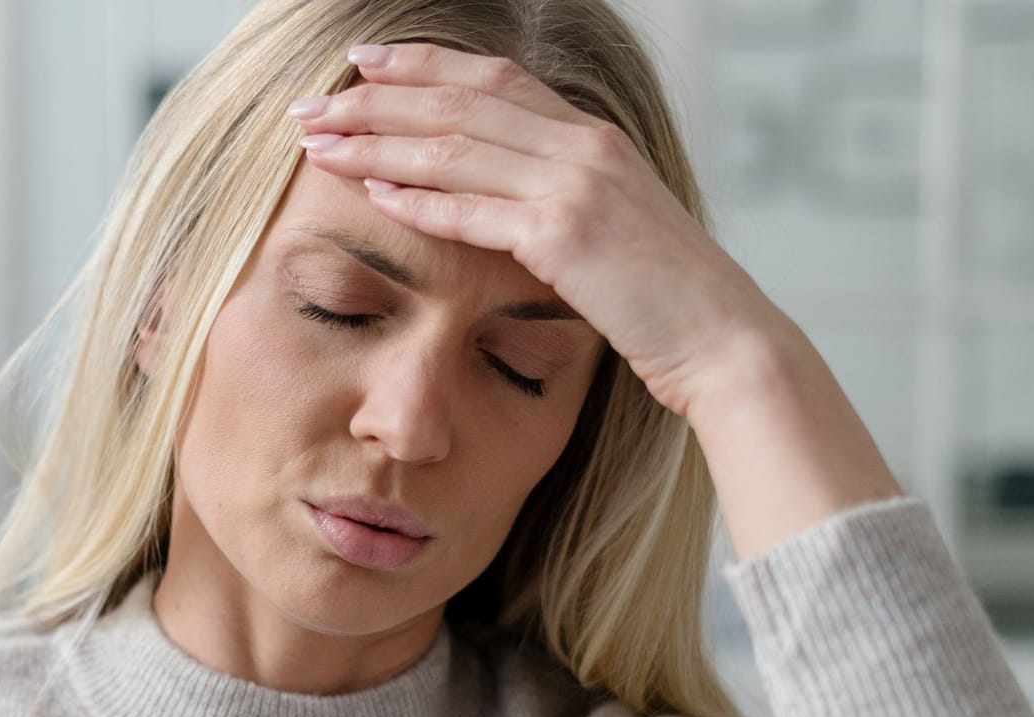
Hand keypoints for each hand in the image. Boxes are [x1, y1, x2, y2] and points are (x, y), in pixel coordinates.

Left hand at [288, 42, 786, 420]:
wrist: (720, 338)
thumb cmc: (664, 297)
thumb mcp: (611, 224)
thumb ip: (559, 194)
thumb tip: (500, 190)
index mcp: (592, 135)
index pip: (492, 77)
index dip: (421, 64)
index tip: (361, 61)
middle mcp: (583, 145)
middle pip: (460, 101)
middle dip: (377, 99)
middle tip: (313, 106)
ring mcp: (576, 186)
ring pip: (455, 148)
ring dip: (379, 143)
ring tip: (320, 145)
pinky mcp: (565, 236)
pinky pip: (474, 210)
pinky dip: (420, 200)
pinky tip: (374, 194)